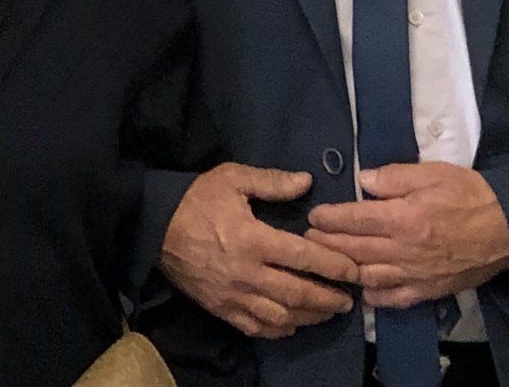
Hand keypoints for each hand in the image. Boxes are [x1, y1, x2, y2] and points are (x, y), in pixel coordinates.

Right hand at [160, 163, 359, 338]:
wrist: (153, 225)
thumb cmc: (197, 198)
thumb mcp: (233, 178)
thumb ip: (272, 182)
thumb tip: (307, 182)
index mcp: (253, 239)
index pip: (304, 256)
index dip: (333, 265)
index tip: (354, 270)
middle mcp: (247, 273)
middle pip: (298, 294)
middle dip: (328, 299)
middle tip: (349, 300)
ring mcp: (234, 295)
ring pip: (281, 316)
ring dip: (309, 317)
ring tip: (327, 313)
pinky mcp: (221, 308)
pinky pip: (256, 327)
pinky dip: (279, 330)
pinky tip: (292, 325)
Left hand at [305, 162, 508, 308]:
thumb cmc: (470, 194)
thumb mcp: (432, 173)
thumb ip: (394, 176)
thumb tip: (363, 180)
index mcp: (405, 217)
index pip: (355, 219)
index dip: (330, 218)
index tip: (314, 216)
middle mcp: (406, 250)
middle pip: (355, 250)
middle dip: (327, 245)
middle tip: (308, 240)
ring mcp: (417, 274)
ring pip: (370, 277)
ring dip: (345, 270)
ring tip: (327, 262)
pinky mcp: (430, 290)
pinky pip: (395, 299)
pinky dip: (374, 296)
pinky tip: (363, 290)